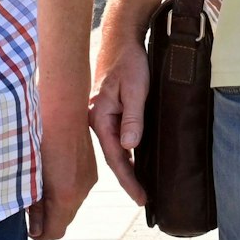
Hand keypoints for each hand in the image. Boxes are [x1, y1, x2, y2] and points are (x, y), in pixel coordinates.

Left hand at [28, 109, 98, 239]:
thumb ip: (32, 204)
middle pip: (63, 220)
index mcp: (65, 195)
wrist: (61, 105)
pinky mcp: (90, 168)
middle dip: (45, 219)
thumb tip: (33, 228)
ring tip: (34, 186)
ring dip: (54, 203)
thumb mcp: (29, 172)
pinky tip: (48, 173)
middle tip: (26, 206)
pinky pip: (76, 189)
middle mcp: (81, 190)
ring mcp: (88, 179)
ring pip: (70, 205)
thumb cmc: (38, 136)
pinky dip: (62, 190)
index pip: (54, 232)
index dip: (38, 233)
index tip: (25, 225)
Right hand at [89, 35, 151, 204]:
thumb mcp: (135, 89)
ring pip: (113, 148)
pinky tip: (133, 160)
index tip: (141, 198)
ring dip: (126, 167)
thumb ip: (132, 118)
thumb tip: (130, 147)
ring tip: (140, 186)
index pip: (115, 157)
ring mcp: (100, 115)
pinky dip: (124, 152)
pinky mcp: (107, 111)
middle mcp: (95, 119)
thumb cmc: (129, 62)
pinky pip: (114, 137)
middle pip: (113, 157)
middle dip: (127, 179)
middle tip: (144, 200)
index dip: (128, 179)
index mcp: (99, 117)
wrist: (121, 40)